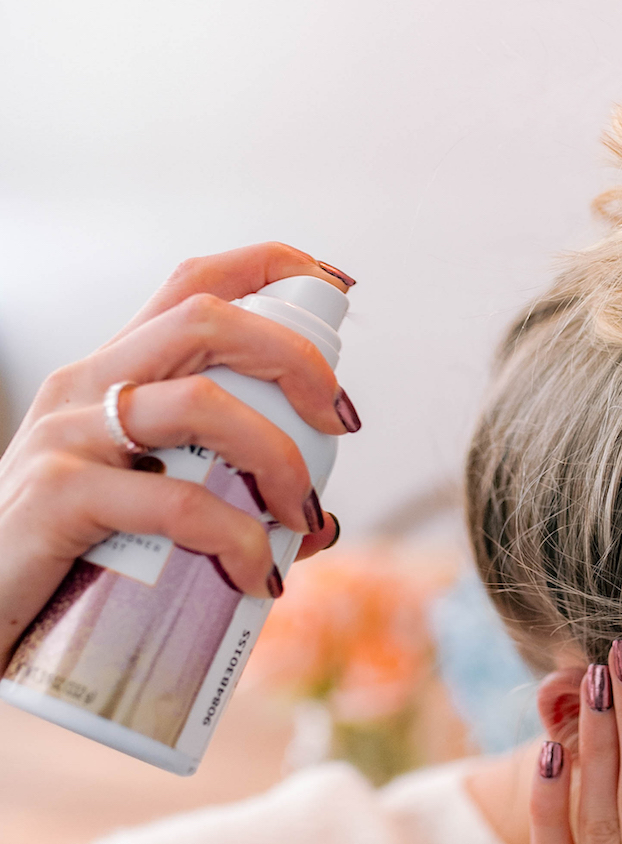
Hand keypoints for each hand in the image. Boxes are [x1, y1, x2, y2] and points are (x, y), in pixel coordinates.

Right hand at [0, 244, 353, 666]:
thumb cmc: (64, 559)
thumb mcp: (142, 511)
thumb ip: (225, 504)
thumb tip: (319, 524)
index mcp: (111, 373)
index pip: (193, 285)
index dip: (273, 267)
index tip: (338, 288)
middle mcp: (87, 385)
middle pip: (206, 319)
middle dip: (295, 356)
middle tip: (341, 421)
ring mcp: (68, 435)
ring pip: (201, 403)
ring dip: (277, 455)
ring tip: (300, 515)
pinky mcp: (58, 497)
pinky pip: (175, 504)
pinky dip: (236, 538)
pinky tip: (259, 576)